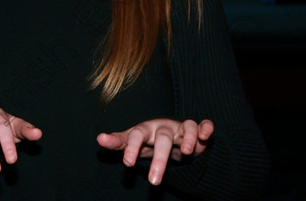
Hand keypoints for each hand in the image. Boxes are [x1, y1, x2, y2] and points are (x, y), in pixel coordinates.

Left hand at [97, 118, 213, 185]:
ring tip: (187, 152)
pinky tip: (205, 136)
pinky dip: (205, 127)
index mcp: (145, 129)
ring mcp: (180, 127)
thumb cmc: (148, 140)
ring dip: (188, 138)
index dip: (132, 148)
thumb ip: (118, 142)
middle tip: (154, 181)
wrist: (171, 136)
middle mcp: (163, 127)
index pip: (136, 135)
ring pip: (186, 128)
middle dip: (159, 159)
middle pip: (163, 138)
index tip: (127, 164)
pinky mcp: (196, 129)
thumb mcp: (132, 141)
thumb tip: (99, 139)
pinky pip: (202, 124)